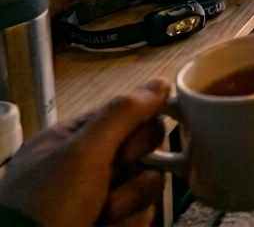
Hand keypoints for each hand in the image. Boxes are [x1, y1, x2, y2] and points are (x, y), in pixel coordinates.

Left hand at [0, 78, 170, 226]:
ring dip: (128, 203)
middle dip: (133, 171)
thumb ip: (123, 114)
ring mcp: (101, 196)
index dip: (139, 130)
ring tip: (100, 216)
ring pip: (148, 185)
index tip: (131, 146)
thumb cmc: (50, 201)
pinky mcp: (114, 222)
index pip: (130, 116)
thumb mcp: (82, 152)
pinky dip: (126, 224)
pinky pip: (143, 214)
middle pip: (147, 152)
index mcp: (75, 138)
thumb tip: (162, 81)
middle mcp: (90, 165)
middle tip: (109, 182)